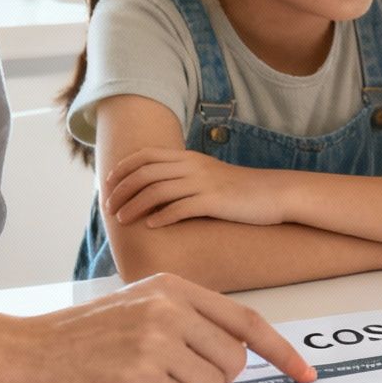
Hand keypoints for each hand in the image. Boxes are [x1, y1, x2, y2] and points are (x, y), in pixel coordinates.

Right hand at [0, 274, 315, 382]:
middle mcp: (169, 309)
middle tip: (171, 380)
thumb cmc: (78, 338)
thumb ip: (187, 320)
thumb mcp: (138, 307)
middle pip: (232, 364)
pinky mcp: (139, 378)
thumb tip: (235, 353)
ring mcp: (155, 343)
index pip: (246, 321)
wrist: (22, 353)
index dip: (281, 351)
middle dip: (210, 382)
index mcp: (174, 288)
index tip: (304, 373)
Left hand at [103, 147, 287, 227]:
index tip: (108, 184)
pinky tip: (151, 226)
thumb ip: (183, 176)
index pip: (146, 156)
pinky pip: (180, 208)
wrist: (274, 193)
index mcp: (189, 158)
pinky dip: (161, 216)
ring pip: (157, 190)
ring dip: (134, 205)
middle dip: (121, 190)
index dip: (123, 169)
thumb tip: (156, 188)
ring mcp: (203, 183)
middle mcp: (193, 167)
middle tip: (108, 207)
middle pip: (145, 173)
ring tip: (122, 220)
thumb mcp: (209, 175)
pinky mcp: (214, 202)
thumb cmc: (240, 190)